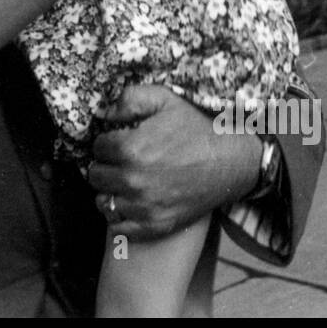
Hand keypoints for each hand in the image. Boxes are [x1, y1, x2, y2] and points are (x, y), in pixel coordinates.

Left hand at [87, 85, 261, 240]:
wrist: (230, 162)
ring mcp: (143, 207)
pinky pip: (119, 228)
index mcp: (130, 149)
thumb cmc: (196, 128)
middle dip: (105, 165)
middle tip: (120, 162)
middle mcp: (132, 180)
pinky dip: (120, 217)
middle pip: (96, 176)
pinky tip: (130, 203)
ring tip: (123, 183)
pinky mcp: (155, 226)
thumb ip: (129, 99)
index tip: (119, 142)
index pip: (97, 148)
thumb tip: (104, 113)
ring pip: (103, 202)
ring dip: (109, 191)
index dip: (107, 142)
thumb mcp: (164, 99)